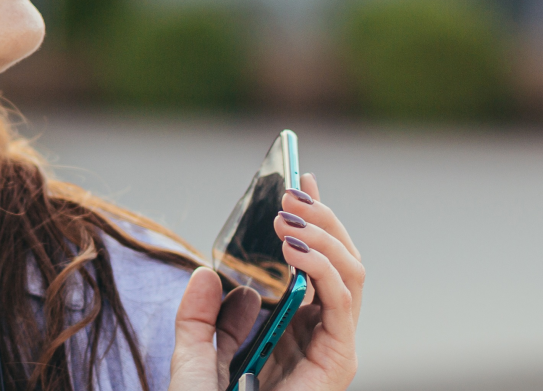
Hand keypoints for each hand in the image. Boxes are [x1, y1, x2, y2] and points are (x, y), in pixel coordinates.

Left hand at [171, 174, 361, 390]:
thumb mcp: (191, 360)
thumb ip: (197, 318)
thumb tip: (207, 274)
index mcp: (293, 333)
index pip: (314, 265)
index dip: (313, 221)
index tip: (297, 180)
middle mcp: (321, 338)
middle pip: (340, 262)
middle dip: (323, 219)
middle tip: (293, 192)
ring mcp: (333, 349)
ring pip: (351, 273)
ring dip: (324, 235)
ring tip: (289, 216)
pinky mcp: (338, 361)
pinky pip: (341, 300)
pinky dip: (323, 266)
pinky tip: (294, 249)